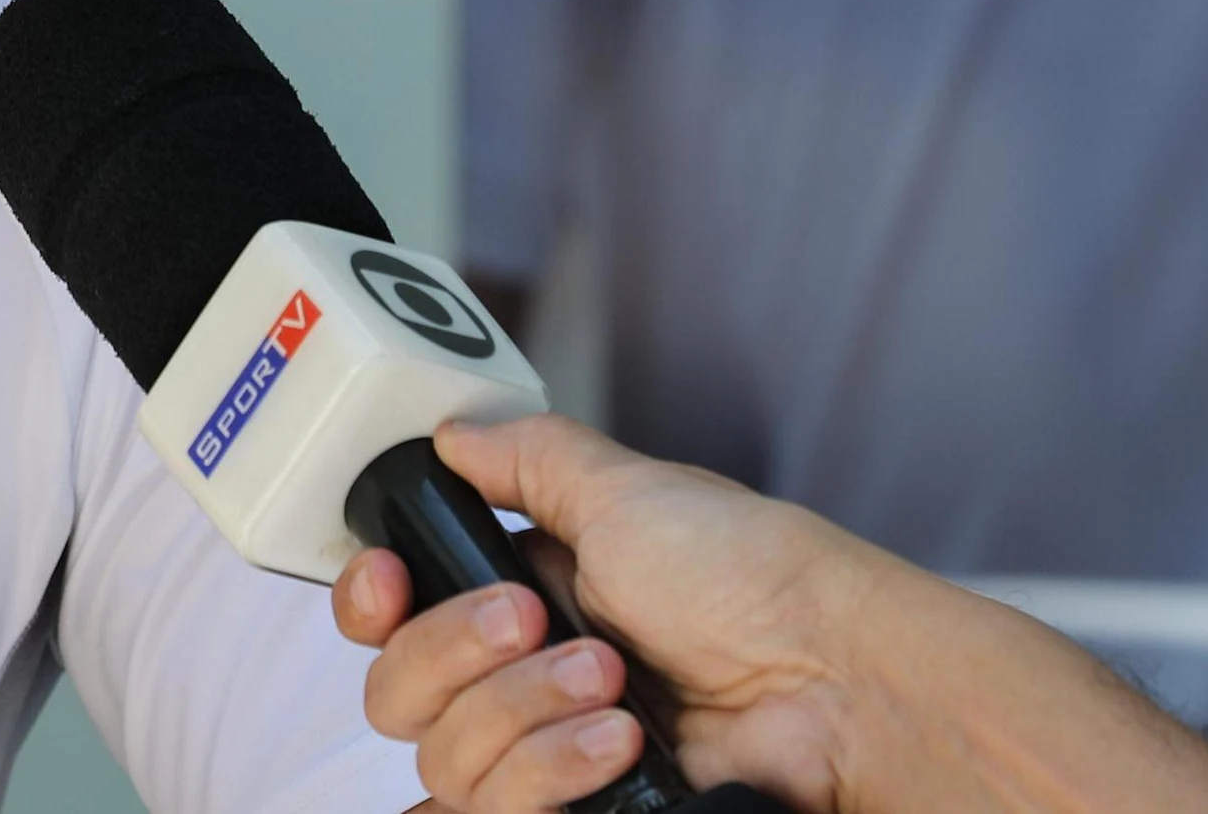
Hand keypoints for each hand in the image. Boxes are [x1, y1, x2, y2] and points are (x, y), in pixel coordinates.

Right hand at [333, 416, 858, 812]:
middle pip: (396, 693)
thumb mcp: (629, 491)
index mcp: (522, 590)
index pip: (390, 617)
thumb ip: (526, 458)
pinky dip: (541, 783)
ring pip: (444, 760)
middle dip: (462, 656)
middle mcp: (519, 676)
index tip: (392, 582)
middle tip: (545, 627)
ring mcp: (546, 751)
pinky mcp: (577, 811)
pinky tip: (611, 751)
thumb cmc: (752, 580)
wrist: (834, 685)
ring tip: (617, 696)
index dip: (373, 604)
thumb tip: (454, 432)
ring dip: (526, 719)